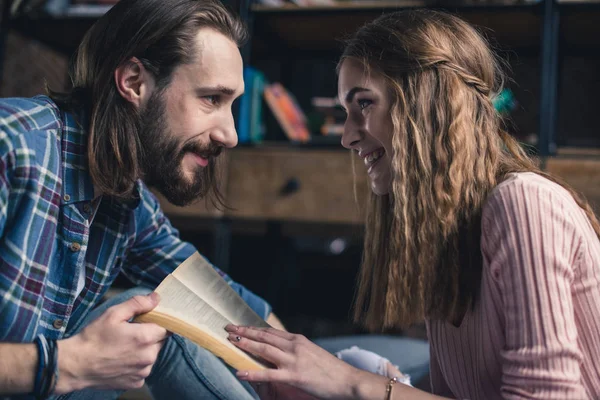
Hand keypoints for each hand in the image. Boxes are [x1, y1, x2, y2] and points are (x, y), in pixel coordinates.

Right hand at [56, 293, 168, 392]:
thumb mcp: (113, 314)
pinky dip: (136, 365)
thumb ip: (138, 304)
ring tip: (124, 348)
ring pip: (152, 356)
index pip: (166, 327)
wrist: (75, 366)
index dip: (158, 323)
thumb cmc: (93, 338)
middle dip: (150, 336)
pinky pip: (143, 370)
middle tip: (131, 333)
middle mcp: (148, 357)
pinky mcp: (136, 383)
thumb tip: (156, 298)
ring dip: (144, 351)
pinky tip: (122, 360)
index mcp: (145, 337)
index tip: (148, 321)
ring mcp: (143, 372)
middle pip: (160, 342)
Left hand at [225, 325, 360, 399]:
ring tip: (230, 341)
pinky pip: (268, 374)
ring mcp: (293, 360)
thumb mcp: (312, 353)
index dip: (253, 328)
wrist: (348, 380)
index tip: (240, 326)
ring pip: (264, 349)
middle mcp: (294, 346)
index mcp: (298, 340)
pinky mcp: (294, 375)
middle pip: (264, 336)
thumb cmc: (331, 369)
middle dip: (244, 332)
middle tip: (228, 328)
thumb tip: (280, 349)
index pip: (270, 331)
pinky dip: (253, 372)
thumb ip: (296, 349)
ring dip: (245, 344)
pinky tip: (240, 372)